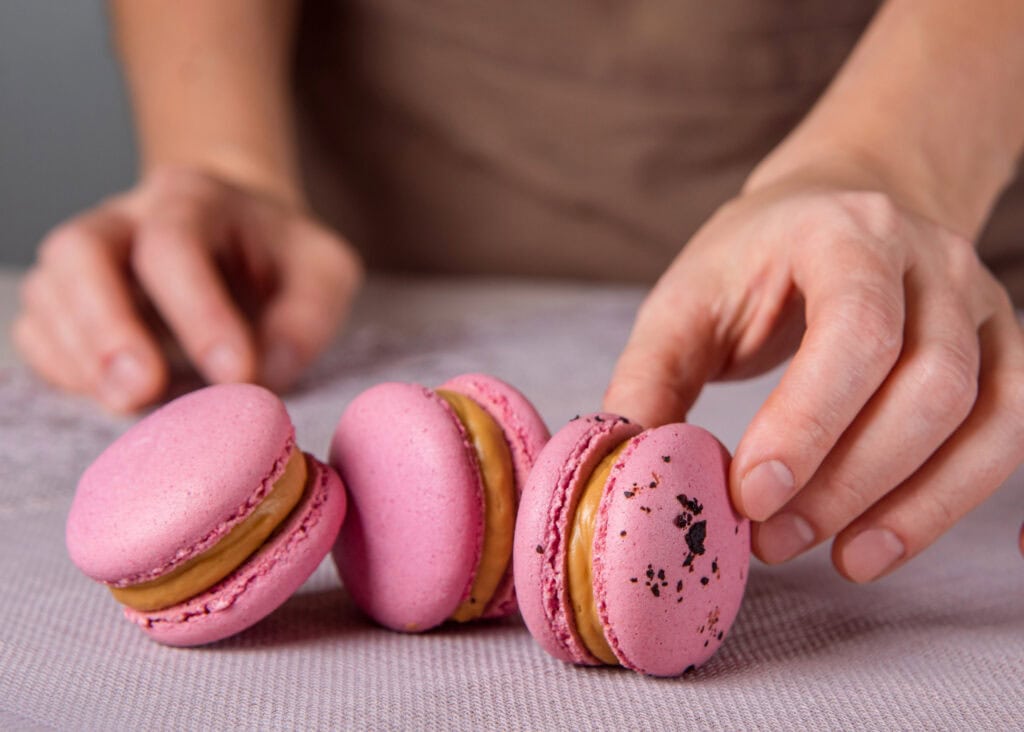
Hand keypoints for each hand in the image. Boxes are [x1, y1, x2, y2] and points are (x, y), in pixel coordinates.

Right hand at [13, 167, 362, 411]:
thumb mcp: (325, 272)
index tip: (235, 375)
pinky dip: (63, 368)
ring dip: (82, 356)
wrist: (243, 235)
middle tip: (141, 391)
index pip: (176, 246)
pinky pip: (37, 329)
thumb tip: (264, 377)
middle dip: (107, 327)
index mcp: (195, 198)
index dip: (199, 314)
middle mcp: (127, 217)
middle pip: (81, 252)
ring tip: (132, 403)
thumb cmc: (284, 257)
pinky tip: (108, 394)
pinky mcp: (70, 299)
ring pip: (50, 291)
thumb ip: (307, 319)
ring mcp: (89, 255)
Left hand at [605, 180, 1023, 580]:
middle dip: (848, 480)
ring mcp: (980, 305)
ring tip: (835, 558)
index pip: (853, 328)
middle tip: (773, 539)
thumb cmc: (753, 260)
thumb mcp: (686, 301)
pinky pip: (1003, 438)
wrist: (836, 207)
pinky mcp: (1003, 352)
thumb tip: (628, 470)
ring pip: (977, 417)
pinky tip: (880, 545)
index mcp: (843, 232)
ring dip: (906, 505)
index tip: (751, 494)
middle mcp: (931, 262)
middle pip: (927, 383)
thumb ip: (649, 378)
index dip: (808, 422)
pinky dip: (946, 503)